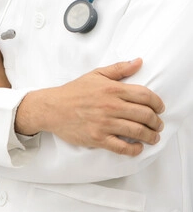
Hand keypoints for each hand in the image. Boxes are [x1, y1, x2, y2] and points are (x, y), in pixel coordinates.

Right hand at [16, 58, 164, 155]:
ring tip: (153, 137)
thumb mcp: (95, 75)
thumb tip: (138, 62)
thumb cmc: (72, 92)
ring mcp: (104, 123)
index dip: (157, 103)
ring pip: (137, 132)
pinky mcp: (97, 138)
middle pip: (145, 115)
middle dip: (156, 122)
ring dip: (150, 136)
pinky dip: (133, 149)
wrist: (51, 108)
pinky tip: (137, 148)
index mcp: (112, 89)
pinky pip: (121, 147)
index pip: (145, 96)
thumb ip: (119, 69)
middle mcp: (111, 106)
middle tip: (157, 125)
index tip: (160, 108)